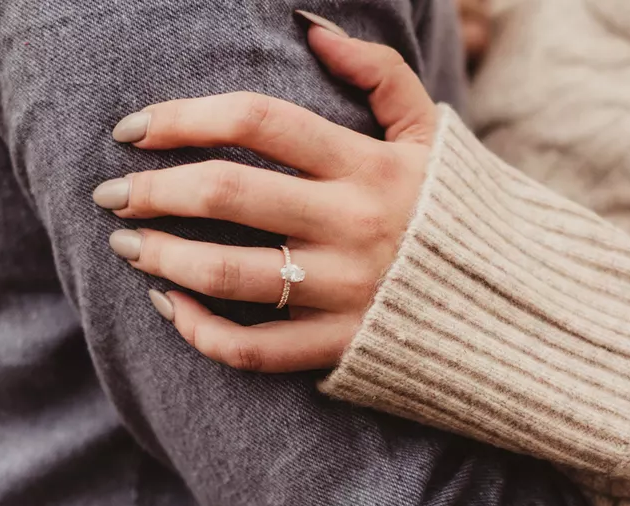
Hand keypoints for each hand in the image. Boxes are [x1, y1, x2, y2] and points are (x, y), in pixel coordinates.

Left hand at [94, 18, 437, 372]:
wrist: (518, 306)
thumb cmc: (459, 211)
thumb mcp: (431, 133)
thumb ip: (379, 73)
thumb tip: (311, 30)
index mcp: (368, 164)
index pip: (259, 120)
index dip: (183, 115)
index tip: (132, 127)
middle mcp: (352, 224)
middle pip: (228, 192)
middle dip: (152, 188)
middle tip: (111, 192)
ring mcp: (345, 291)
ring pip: (229, 273)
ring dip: (162, 256)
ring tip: (127, 244)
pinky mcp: (340, 347)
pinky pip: (252, 349)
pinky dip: (200, 331)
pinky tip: (171, 307)